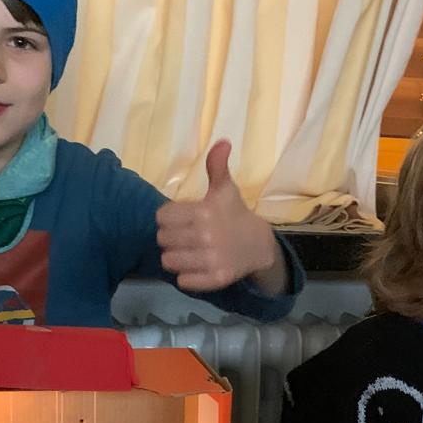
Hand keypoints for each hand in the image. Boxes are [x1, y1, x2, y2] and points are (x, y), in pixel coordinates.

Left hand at [155, 140, 285, 293]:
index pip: (162, 217)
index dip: (168, 218)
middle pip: (162, 239)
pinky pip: (183, 281)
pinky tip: (197, 267)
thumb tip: (222, 141)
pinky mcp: (216, 279)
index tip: (181, 220)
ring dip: (175, 257)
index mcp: (204, 212)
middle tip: (185, 237)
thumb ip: (217, 166)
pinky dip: (186, 277)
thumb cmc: (235, 214)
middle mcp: (207, 236)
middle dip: (170, 238)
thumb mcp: (226, 189)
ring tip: (188, 252)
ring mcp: (212, 259)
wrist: (259, 245)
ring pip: (168, 261)